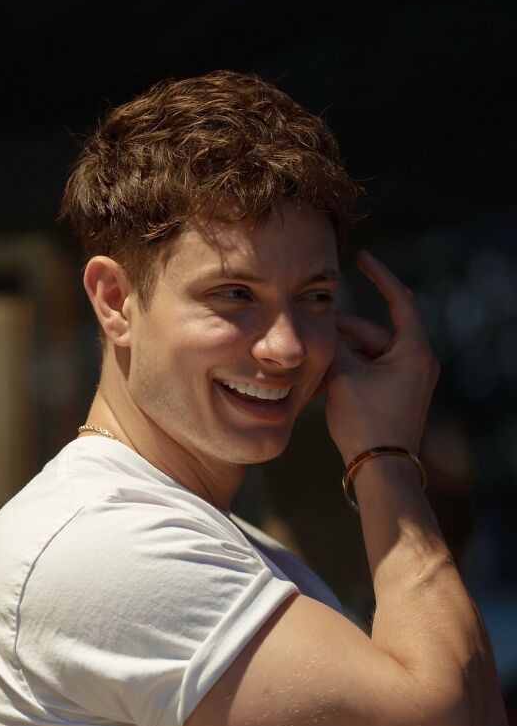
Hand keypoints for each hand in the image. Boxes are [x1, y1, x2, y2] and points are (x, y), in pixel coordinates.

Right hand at [324, 250, 439, 463]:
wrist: (381, 468)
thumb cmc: (366, 420)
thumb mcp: (344, 376)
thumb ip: (333, 345)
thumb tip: (320, 324)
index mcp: (413, 350)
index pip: (399, 299)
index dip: (379, 275)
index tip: (361, 258)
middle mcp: (417, 361)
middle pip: (373, 331)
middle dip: (341, 331)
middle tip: (310, 328)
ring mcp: (408, 379)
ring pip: (367, 353)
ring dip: (339, 355)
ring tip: (309, 360)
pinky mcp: (396, 394)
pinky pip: (369, 371)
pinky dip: (347, 371)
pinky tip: (319, 380)